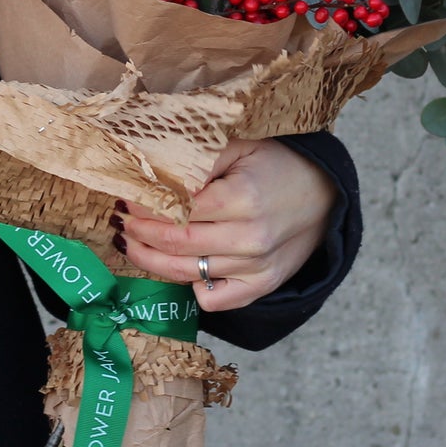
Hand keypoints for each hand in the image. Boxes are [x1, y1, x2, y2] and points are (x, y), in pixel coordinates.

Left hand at [115, 138, 339, 312]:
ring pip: (185, 274)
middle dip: (140, 233)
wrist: (323, 196)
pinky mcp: (260, 287)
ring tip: (131, 244)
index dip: (145, 206)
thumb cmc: (277, 165)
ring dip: (150, 260)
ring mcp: (255, 268)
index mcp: (242, 198)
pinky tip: (177, 266)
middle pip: (176, 243)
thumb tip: (152, 165)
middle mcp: (249, 238)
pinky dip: (190, 287)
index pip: (177, 209)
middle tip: (121, 221)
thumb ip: (199, 156)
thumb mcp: (241, 145)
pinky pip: (213, 300)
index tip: (126, 198)